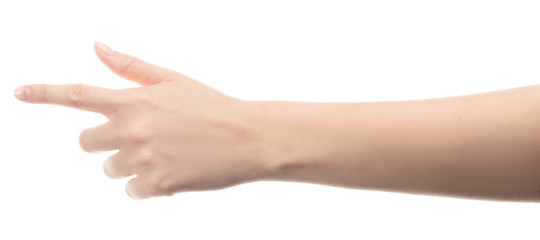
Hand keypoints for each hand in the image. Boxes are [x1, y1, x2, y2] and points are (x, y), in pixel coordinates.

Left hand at [14, 42, 266, 198]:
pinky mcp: (158, 184)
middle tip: (135, 138)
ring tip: (162, 154)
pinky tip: (170, 171)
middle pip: (87, 142)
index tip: (19, 91)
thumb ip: (131, 67)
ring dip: (128, 164)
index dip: (44, 92)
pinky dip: (145, 184)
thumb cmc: (212, 105)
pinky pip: (131, 190)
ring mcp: (144, 158)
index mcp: (134, 99)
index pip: (78, 94)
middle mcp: (133, 129)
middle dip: (104, 141)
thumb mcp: (173, 79)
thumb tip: (97, 47)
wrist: (248, 137)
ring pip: (110, 169)